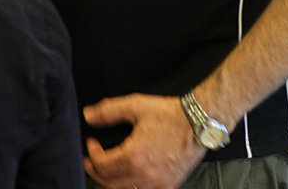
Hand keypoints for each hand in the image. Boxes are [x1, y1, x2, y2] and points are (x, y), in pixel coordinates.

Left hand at [84, 94, 204, 188]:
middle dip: (96, 172)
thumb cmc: (169, 115)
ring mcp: (159, 183)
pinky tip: (129, 182)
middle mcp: (145, 175)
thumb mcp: (134, 105)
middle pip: (109, 183)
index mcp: (134, 156)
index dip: (91, 155)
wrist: (198, 124)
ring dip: (111, 184)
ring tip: (105, 175)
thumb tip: (89, 116)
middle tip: (91, 161)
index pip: (101, 165)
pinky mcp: (170, 185)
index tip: (92, 144)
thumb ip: (108, 111)